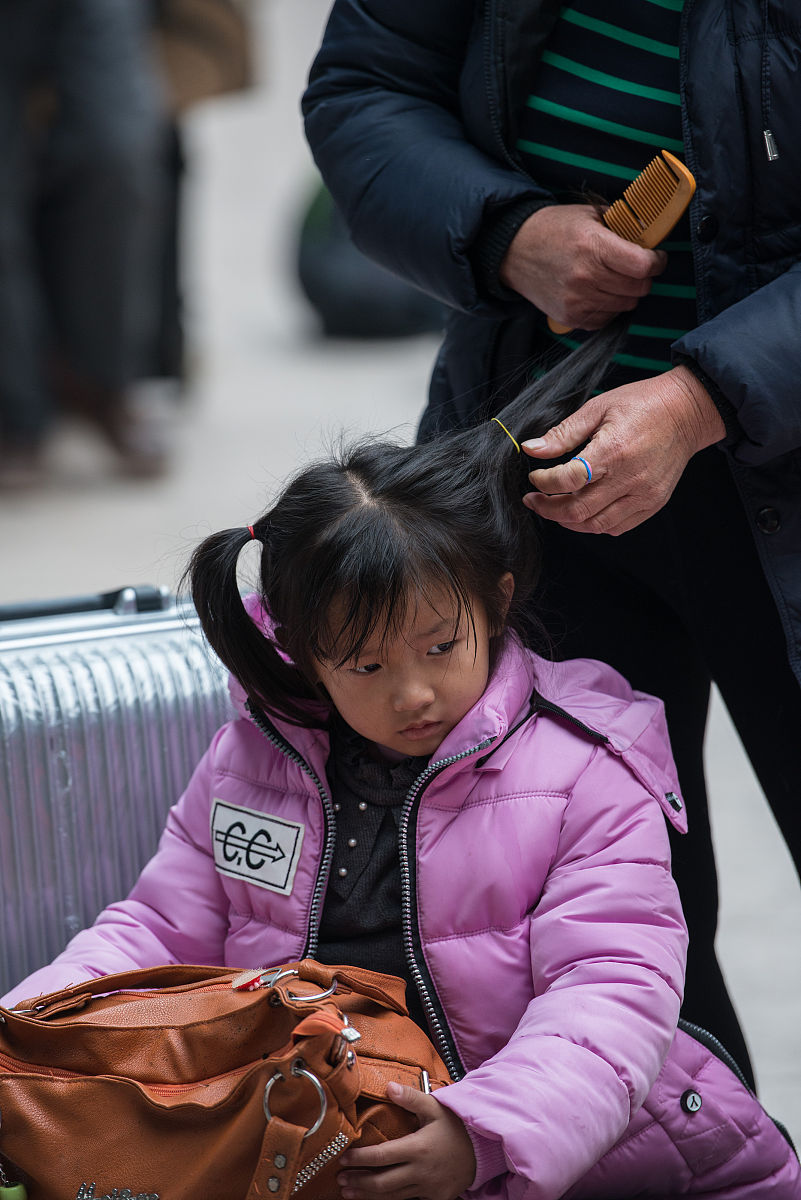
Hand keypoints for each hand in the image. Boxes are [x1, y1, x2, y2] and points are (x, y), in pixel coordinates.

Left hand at [336, 1082, 475, 1199]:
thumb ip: (410, 1098)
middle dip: (358, 1183)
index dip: (359, 1159)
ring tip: (349, 1192)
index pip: (381, 1156)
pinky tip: (376, 1197)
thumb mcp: (434, 1107)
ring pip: (392, 1197)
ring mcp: (428, 1188)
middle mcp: (421, 1171)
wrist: (483, 1149)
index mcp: (418, 1148)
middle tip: (340, 1180)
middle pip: (382, 1183)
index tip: (342, 1159)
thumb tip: (388, 1086)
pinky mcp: (435, 1197)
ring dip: (368, 1195)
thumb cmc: (456, 1125)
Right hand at [500, 204, 665, 329]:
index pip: (642, 265)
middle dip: (643, 277)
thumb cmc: (552, 230)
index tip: (657, 258)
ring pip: (626, 305)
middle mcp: (586, 277)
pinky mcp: (570, 317)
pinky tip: (600, 292)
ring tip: (615, 279)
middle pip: (638, 288)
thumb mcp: (588, 214)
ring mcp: (577, 301)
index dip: (657, 262)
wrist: (514, 252)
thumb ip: (620, 224)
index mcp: (592, 246)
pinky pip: (606, 319)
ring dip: (627, 293)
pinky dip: (609, 308)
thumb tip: (649, 232)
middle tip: (636, 268)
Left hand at [521, 366, 726, 534]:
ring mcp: (644, 494)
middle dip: (548, 509)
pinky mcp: (653, 503)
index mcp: (613, 450)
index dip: (544, 483)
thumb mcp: (598, 408)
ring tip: (555, 508)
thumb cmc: (642, 405)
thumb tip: (532, 448)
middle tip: (534, 500)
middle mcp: (630, 477)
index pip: (569, 479)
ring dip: (568, 521)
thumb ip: (563, 433)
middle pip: (578, 510)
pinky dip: (594, 524)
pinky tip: (584, 511)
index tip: (535, 478)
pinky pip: (617, 526)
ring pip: (596, 525)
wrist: (686, 412)